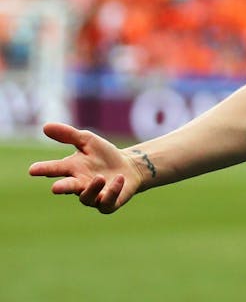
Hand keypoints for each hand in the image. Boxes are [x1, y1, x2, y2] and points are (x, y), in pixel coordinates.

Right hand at [28, 122, 145, 213]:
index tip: (33, 169)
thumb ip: (68, 135)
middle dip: (62, 187)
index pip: (55, 169)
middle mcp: (79, 185)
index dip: (44, 169)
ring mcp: (93, 196)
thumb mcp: (88, 141)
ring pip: (87, 197)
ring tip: (100, 177)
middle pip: (68, 187)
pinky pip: (107, 201)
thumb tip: (45, 126)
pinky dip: (112, 191)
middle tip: (55, 188)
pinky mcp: (108, 203)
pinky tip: (119, 179)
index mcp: (72, 169)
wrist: (129, 168)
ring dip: (93, 187)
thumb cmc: (104, 155)